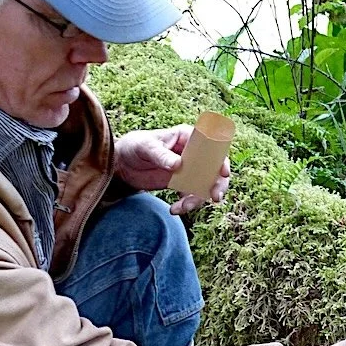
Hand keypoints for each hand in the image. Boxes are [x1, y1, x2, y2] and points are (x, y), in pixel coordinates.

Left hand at [113, 127, 229, 211]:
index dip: (221, 159)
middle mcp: (193, 153)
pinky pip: (193, 195)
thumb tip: (178, 165)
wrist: (122, 165)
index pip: (211, 146)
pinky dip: (187, 205)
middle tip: (215, 197)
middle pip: (214, 169)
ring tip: (183, 208)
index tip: (223, 173)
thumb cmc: (134, 147)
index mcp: (188, 137)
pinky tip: (174, 209)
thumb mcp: (145, 148)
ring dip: (199, 199)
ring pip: (206, 185)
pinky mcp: (183, 183)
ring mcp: (189, 169)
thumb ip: (161, 155)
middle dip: (217, 184)